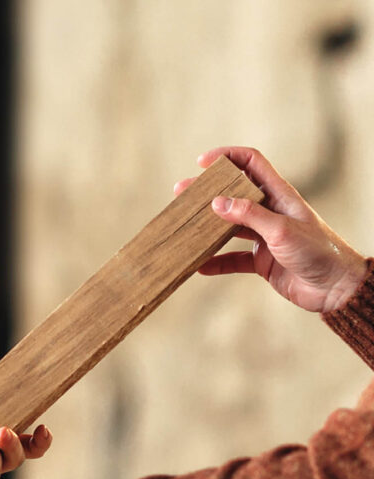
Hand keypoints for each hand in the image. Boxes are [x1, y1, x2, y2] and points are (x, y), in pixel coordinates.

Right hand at [175, 146, 366, 312]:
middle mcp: (270, 212)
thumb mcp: (281, 230)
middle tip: (181, 193)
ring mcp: (264, 237)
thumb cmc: (317, 251)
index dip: (228, 157)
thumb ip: (249, 215)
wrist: (333, 286)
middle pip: (233, 195)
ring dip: (207, 227)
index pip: (251, 164)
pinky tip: (200, 267)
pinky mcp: (261, 261)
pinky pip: (232, 259)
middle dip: (207, 193)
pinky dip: (216, 263)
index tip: (203, 162)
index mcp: (279, 195)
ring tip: (184, 229)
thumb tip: (218, 202)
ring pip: (229, 227)